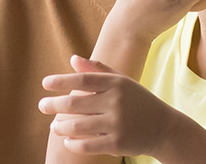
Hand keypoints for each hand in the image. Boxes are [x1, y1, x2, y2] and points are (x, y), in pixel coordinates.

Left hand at [38, 55, 187, 157]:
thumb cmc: (138, 102)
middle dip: (54, 105)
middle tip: (41, 106)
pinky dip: (73, 144)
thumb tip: (73, 59)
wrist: (164, 128)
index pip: (83, 80)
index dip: (61, 81)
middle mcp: (116, 102)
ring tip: (53, 126)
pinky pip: (87, 145)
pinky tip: (67, 141)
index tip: (45, 83)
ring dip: (60, 127)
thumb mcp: (122, 82)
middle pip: (75, 103)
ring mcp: (117, 124)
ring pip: (77, 126)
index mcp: (116, 84)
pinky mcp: (117, 143)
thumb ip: (98, 70)